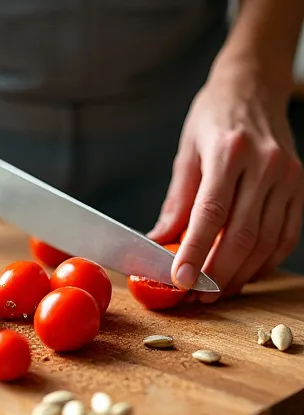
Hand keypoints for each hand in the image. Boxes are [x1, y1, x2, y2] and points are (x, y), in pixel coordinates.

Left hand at [149, 55, 303, 298]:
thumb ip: (176, 204)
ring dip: (240, 274)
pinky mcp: (301, 186)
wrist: (254, 87)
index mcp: (230, 152)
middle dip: (217, 273)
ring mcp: (289, 176)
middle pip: (242, 234)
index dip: (195, 252)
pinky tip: (243, 274)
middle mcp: (266, 163)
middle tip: (196, 296)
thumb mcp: (186, 155)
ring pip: (266, 241)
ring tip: (214, 292)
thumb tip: (155, 246)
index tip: (180, 281)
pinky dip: (265, 262)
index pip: (211, 213)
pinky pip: (286, 235)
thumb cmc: (214, 119)